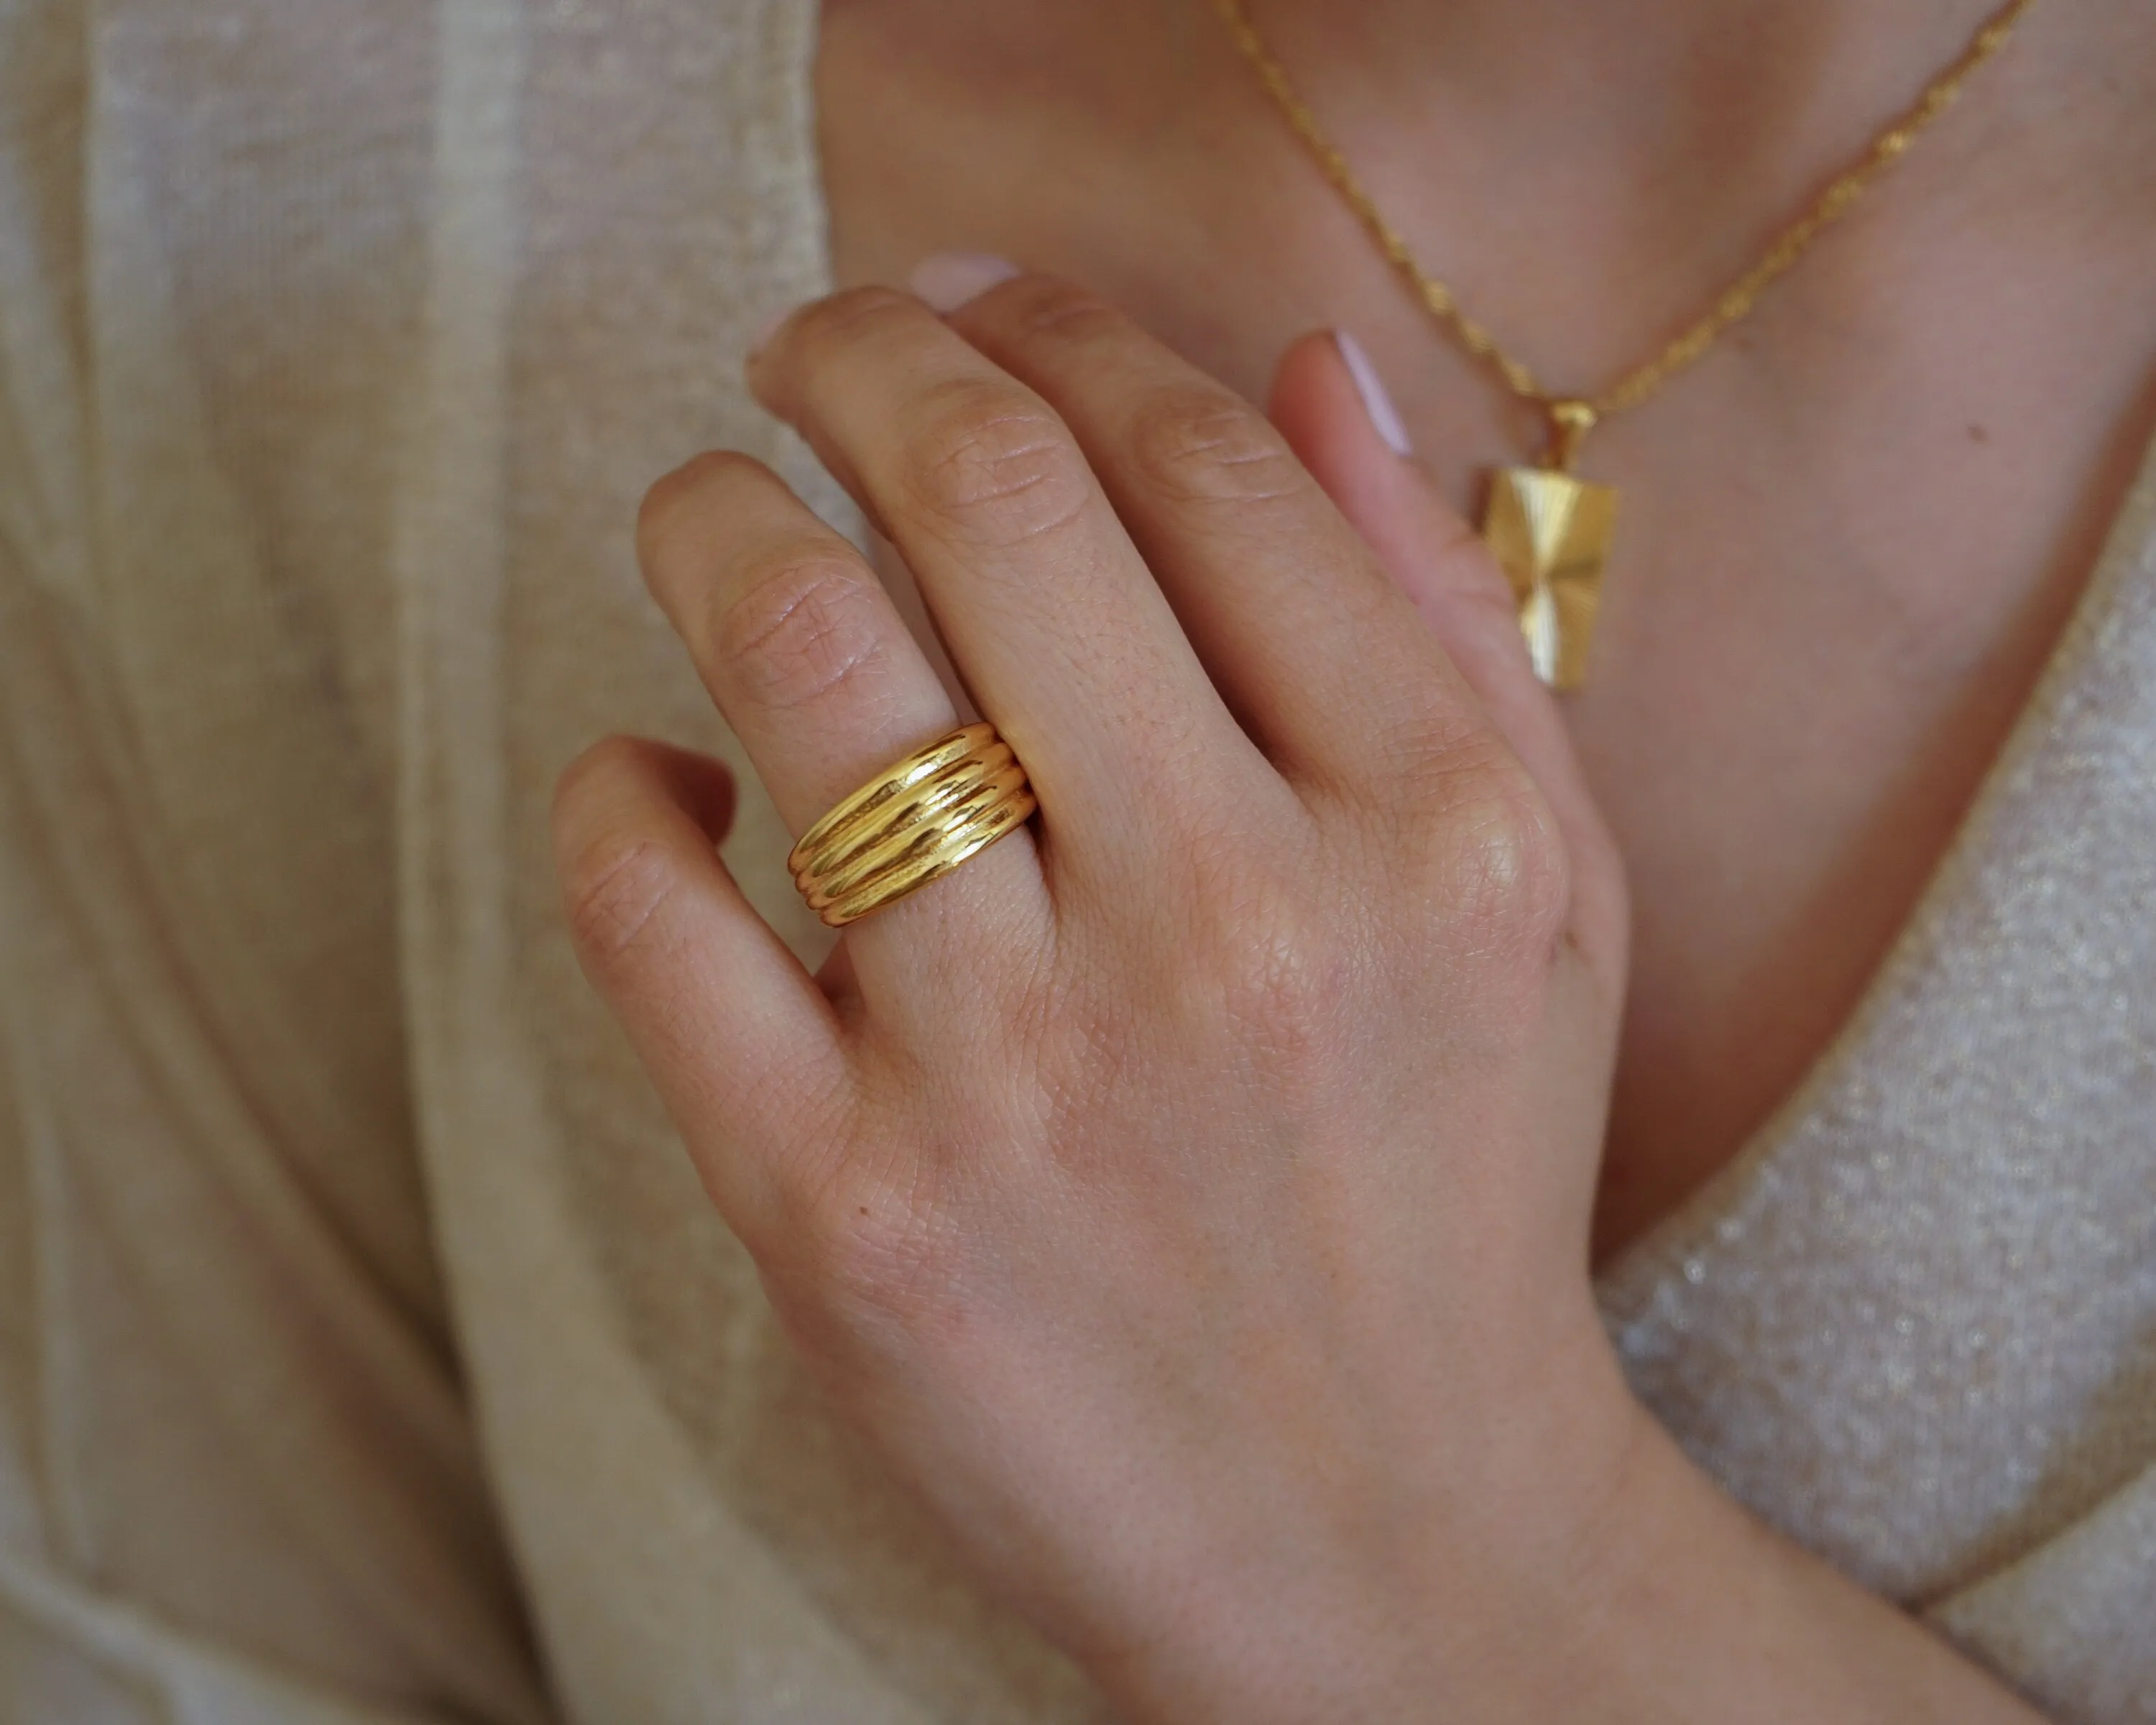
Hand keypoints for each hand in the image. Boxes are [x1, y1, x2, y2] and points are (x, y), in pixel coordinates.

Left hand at [550, 273, 2034, 1721]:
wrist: (1383, 1536)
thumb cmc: (1453, 1183)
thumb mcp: (1543, 889)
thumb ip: (1438, 617)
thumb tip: (1302, 365)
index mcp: (1425, 827)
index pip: (1195, 464)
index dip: (1054, 328)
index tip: (974, 303)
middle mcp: (1235, 932)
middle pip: (988, 501)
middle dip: (858, 353)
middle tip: (810, 348)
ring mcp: (1023, 1080)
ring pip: (797, 655)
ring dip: (711, 520)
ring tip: (711, 511)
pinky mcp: (845, 1218)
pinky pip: (651, 910)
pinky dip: (614, 792)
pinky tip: (665, 784)